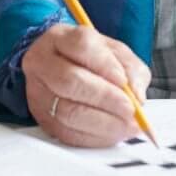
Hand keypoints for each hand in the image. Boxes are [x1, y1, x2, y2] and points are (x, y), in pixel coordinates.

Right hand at [22, 23, 150, 147]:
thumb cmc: (90, 60)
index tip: (124, 81)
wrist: (62, 69)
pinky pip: (67, 133)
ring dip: (103, 123)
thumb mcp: (115, 53)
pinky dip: (95, 137)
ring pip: (67, 111)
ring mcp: (38, 92)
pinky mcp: (42, 119)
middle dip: (106, 98)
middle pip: (70, 81)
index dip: (105, 65)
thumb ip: (131, 69)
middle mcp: (42, 62)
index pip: (81, 46)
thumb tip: (137, 95)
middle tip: (130, 109)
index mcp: (60, 38)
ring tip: (127, 125)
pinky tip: (112, 133)